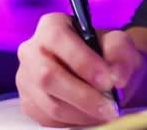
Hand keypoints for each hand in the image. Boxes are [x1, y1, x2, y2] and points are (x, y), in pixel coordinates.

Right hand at [16, 13, 145, 126]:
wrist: (102, 74)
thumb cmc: (107, 54)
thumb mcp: (120, 44)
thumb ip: (120, 52)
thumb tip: (116, 77)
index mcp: (51, 26)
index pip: (57, 39)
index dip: (82, 61)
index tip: (107, 81)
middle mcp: (31, 50)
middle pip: (47, 76)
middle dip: (83, 96)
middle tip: (110, 107)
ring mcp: (26, 79)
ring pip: (49, 103)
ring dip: (83, 113)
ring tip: (106, 112)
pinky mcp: (28, 103)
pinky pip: (48, 119)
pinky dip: (74, 121)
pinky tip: (91, 115)